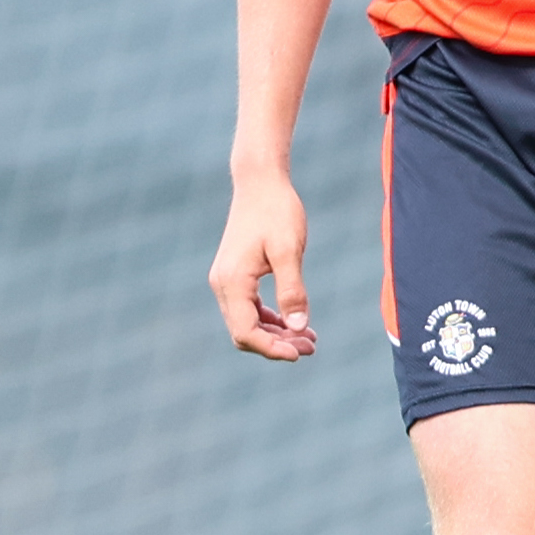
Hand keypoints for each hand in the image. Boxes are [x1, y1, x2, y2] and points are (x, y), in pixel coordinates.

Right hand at [210, 171, 317, 359]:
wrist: (260, 182)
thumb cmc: (277, 211)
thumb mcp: (290, 250)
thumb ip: (293, 290)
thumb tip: (298, 327)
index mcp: (233, 281)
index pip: (246, 332)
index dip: (272, 348)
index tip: (300, 353)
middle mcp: (223, 285)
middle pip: (245, 333)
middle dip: (277, 345)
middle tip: (311, 347)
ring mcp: (226, 281)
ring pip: (247, 323)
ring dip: (275, 335)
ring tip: (309, 339)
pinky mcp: (235, 276)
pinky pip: (249, 309)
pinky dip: (270, 320)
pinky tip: (295, 321)